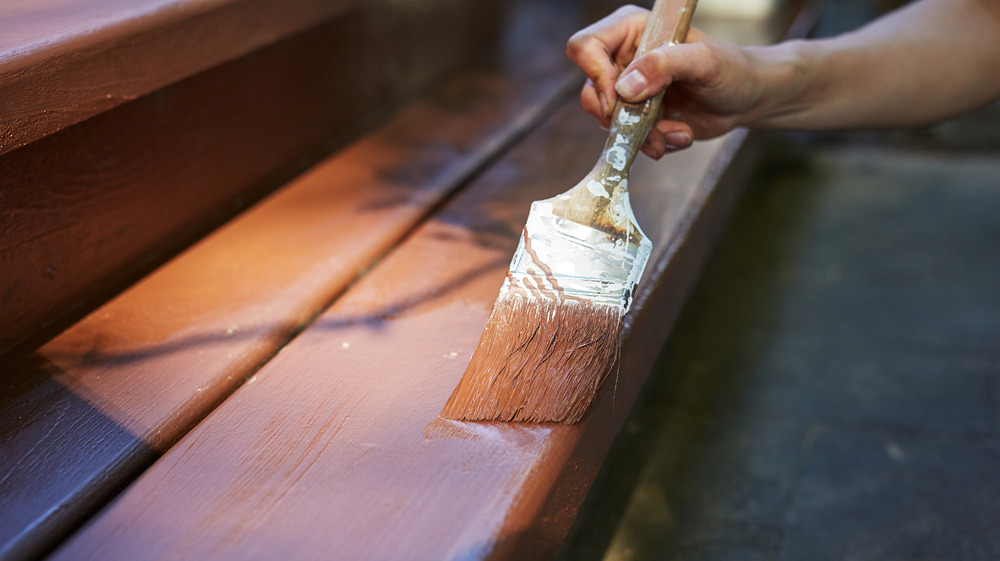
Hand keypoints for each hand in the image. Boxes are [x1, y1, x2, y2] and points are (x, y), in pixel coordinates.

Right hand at [566, 5, 762, 157]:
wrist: (747, 99)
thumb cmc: (731, 69)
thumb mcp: (703, 61)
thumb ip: (664, 65)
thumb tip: (626, 87)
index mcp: (631, 31)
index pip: (585, 46)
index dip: (594, 74)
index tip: (619, 97)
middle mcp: (623, 59)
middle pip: (589, 92)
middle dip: (620, 116)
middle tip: (647, 124)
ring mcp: (629, 91)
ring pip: (608, 122)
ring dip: (642, 135)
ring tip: (676, 131)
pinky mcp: (638, 118)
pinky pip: (628, 139)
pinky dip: (654, 144)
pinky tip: (679, 134)